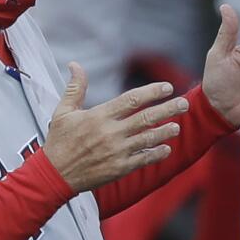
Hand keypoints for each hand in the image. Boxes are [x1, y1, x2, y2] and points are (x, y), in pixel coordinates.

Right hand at [43, 63, 186, 192]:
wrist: (54, 176)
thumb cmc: (59, 142)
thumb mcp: (63, 112)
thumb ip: (75, 88)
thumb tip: (75, 64)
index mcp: (99, 116)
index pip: (132, 99)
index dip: (152, 92)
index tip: (168, 87)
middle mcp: (111, 133)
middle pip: (146, 118)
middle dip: (169, 109)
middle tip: (185, 103)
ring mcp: (117, 151)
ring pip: (149, 139)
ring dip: (166, 131)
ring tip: (178, 126)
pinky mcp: (119, 168)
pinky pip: (144, 159)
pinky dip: (157, 154)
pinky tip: (167, 148)